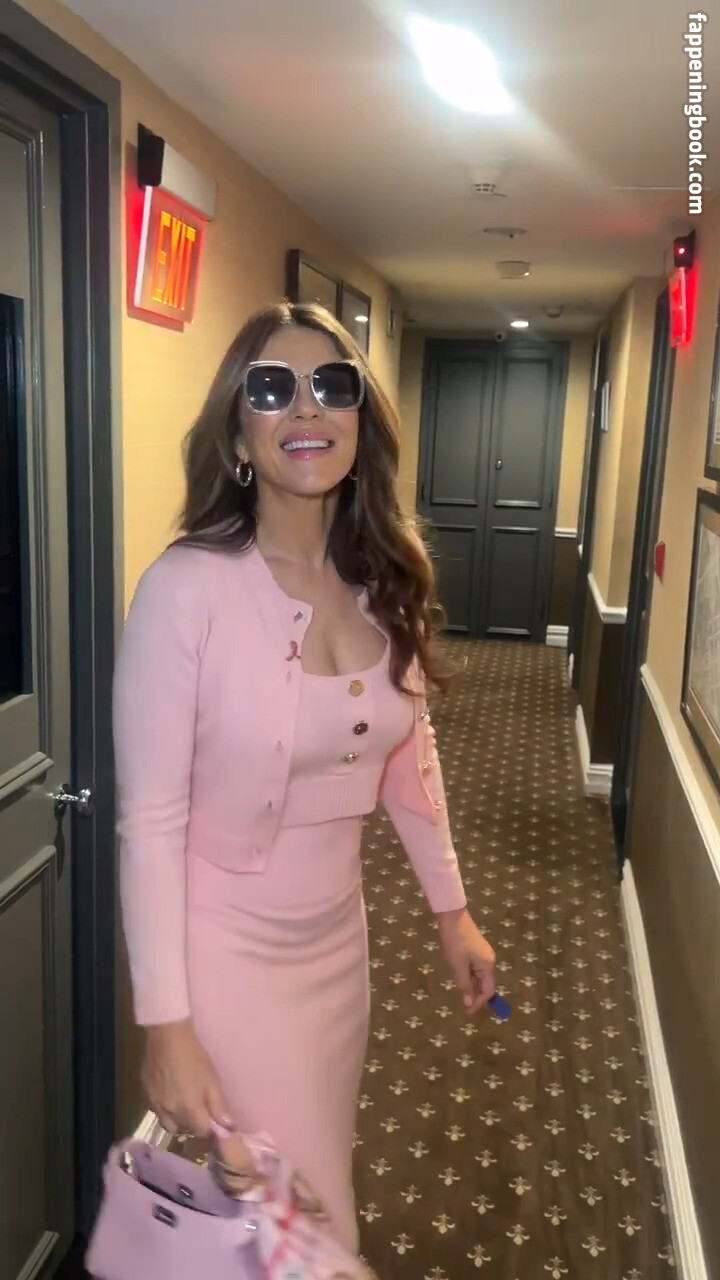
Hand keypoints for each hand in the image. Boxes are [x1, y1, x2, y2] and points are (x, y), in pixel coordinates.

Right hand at [141, 1020, 253, 1174]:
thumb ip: (218, 1105)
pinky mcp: (145, 1094)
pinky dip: (165, 1108)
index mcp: (189, 1110)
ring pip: (168, 1123)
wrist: (167, 1036)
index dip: (209, 1129)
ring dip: (178, 1119)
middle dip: (194, 1124)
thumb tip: (227, 1125)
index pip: (201, 1132)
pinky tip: (170, 1094)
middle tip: (200, 1110)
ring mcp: (155, 1104)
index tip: (214, 1121)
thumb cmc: (194, 1056)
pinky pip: (156, 1110)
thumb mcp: (212, 1079)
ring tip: (184, 1104)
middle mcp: (171, 1112)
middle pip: (184, 1129)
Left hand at [437, 909, 495, 1013]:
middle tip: (461, 1004)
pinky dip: (467, 975)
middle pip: (485, 984)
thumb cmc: (455, 941)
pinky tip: (458, 976)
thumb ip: (465, 985)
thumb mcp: (458, 965)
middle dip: (474, 995)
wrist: (452, 916)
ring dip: (470, 985)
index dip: (478, 1003)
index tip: (467, 1012)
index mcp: (488, 965)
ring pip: (478, 976)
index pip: (488, 991)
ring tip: (458, 990)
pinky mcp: (476, 949)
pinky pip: (474, 968)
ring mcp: (483, 954)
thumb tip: (469, 1003)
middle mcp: (489, 961)